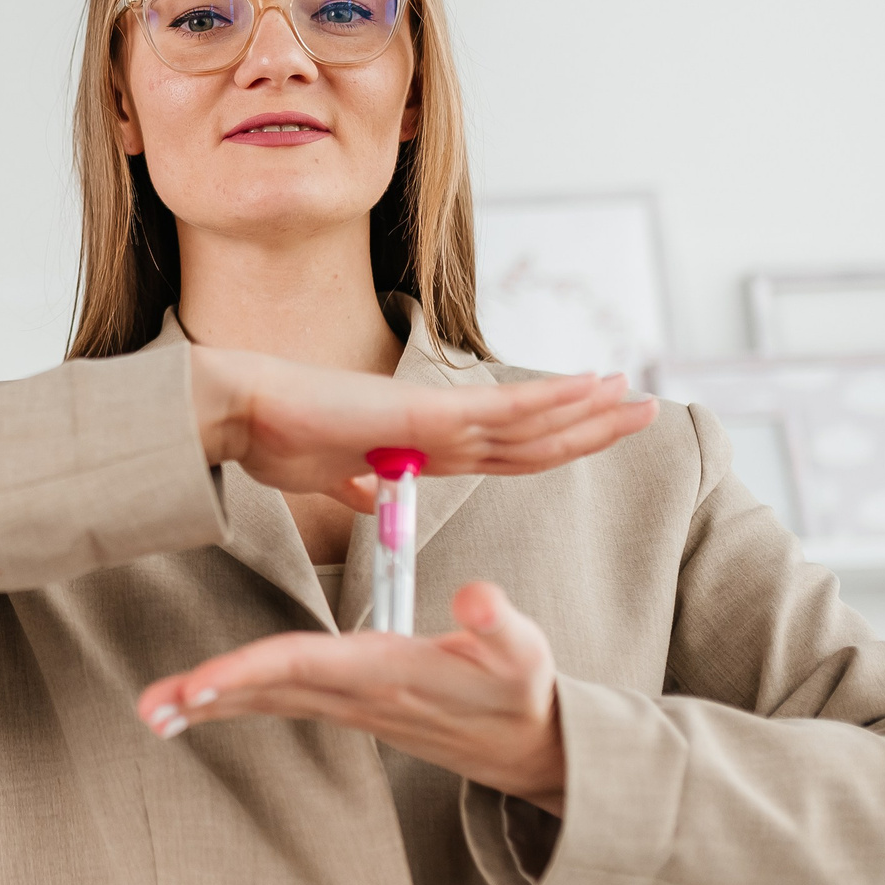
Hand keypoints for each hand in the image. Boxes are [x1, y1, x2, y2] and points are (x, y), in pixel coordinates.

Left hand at [135, 581, 567, 813]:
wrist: (526, 748)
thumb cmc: (521, 689)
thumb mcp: (525, 653)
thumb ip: (499, 625)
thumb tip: (479, 598)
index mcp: (385, 673)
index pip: (304, 667)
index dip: (250, 670)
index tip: (199, 684)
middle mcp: (354, 694)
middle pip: (266, 689)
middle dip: (206, 695)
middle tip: (146, 706)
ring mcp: (344, 704)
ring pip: (263, 699)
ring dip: (206, 702)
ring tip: (149, 708)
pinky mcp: (343, 704)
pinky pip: (275, 700)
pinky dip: (230, 699)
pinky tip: (192, 701)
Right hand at [189, 347, 651, 513]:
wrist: (240, 409)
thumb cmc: (272, 438)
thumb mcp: (323, 477)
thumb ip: (354, 487)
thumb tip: (365, 497)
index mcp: (421, 446)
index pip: (506, 450)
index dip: (554, 442)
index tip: (593, 431)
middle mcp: (438, 427)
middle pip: (533, 433)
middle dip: (591, 423)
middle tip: (643, 406)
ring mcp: (435, 415)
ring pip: (532, 419)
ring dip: (590, 409)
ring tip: (638, 397)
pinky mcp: (425, 411)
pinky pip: (505, 408)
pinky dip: (553, 398)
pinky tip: (592, 388)